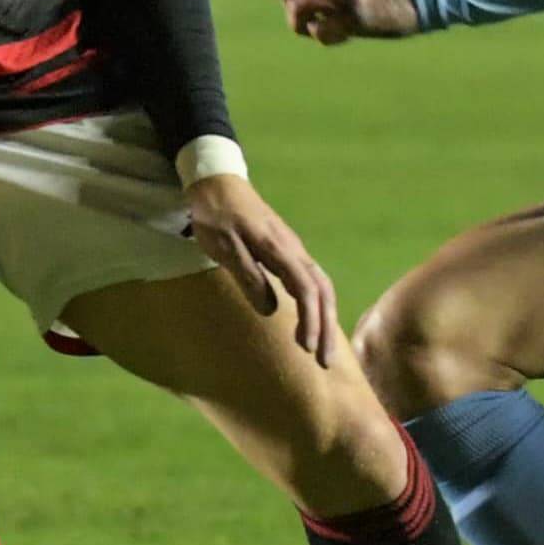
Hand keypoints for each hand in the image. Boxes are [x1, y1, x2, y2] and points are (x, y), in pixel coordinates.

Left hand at [187, 174, 342, 364]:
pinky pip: (311, 281)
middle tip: (326, 362)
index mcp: (280, 249)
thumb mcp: (224, 247)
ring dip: (324, 319)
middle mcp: (294, 250)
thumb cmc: (216, 215)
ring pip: (320, 286)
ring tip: (322, 350)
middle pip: (322, 291)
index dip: (311, 321)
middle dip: (327, 327)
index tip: (310, 349)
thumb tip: (270, 310)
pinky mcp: (287, 251)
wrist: (217, 182)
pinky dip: (317, 305)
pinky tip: (311, 321)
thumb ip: (248, 276)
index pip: (306, 290)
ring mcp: (293, 249)